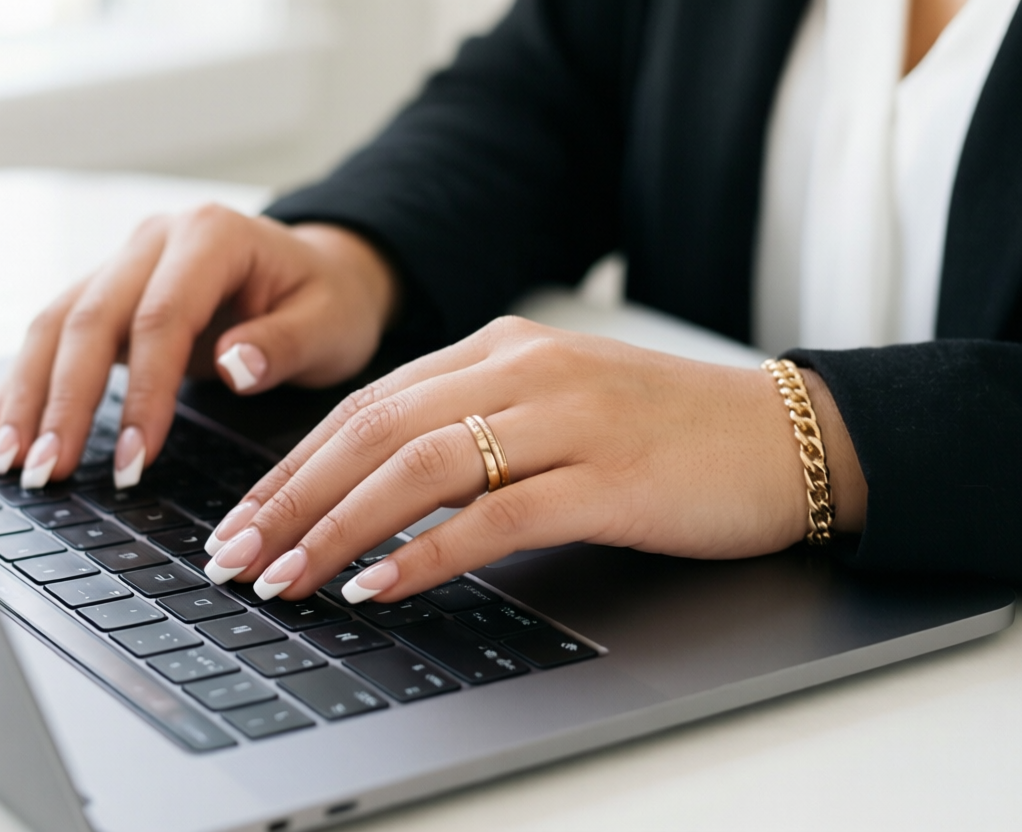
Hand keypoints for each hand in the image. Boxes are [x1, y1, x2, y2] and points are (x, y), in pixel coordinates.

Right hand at [0, 207, 397, 489]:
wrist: (322, 273)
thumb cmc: (330, 301)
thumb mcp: (329, 325)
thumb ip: (282, 346)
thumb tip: (234, 368)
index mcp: (211, 236)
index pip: (160, 318)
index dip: (141, 394)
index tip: (132, 461)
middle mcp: (155, 239)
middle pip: (90, 319)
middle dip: (62, 401)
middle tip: (45, 471)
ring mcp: (125, 261)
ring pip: (57, 324)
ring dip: (27, 394)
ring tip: (9, 461)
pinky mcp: (110, 292)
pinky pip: (56, 333)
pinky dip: (25, 381)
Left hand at [202, 317, 866, 602]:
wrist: (785, 436)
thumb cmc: (664, 429)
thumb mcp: (555, 404)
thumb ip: (473, 425)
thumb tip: (377, 491)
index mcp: (499, 348)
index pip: (367, 404)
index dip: (294, 464)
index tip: (246, 516)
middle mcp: (522, 370)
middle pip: (374, 432)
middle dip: (291, 499)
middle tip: (235, 555)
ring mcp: (566, 418)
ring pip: (418, 468)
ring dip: (337, 528)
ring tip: (285, 577)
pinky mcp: (606, 476)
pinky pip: (495, 517)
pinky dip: (426, 555)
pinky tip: (379, 587)